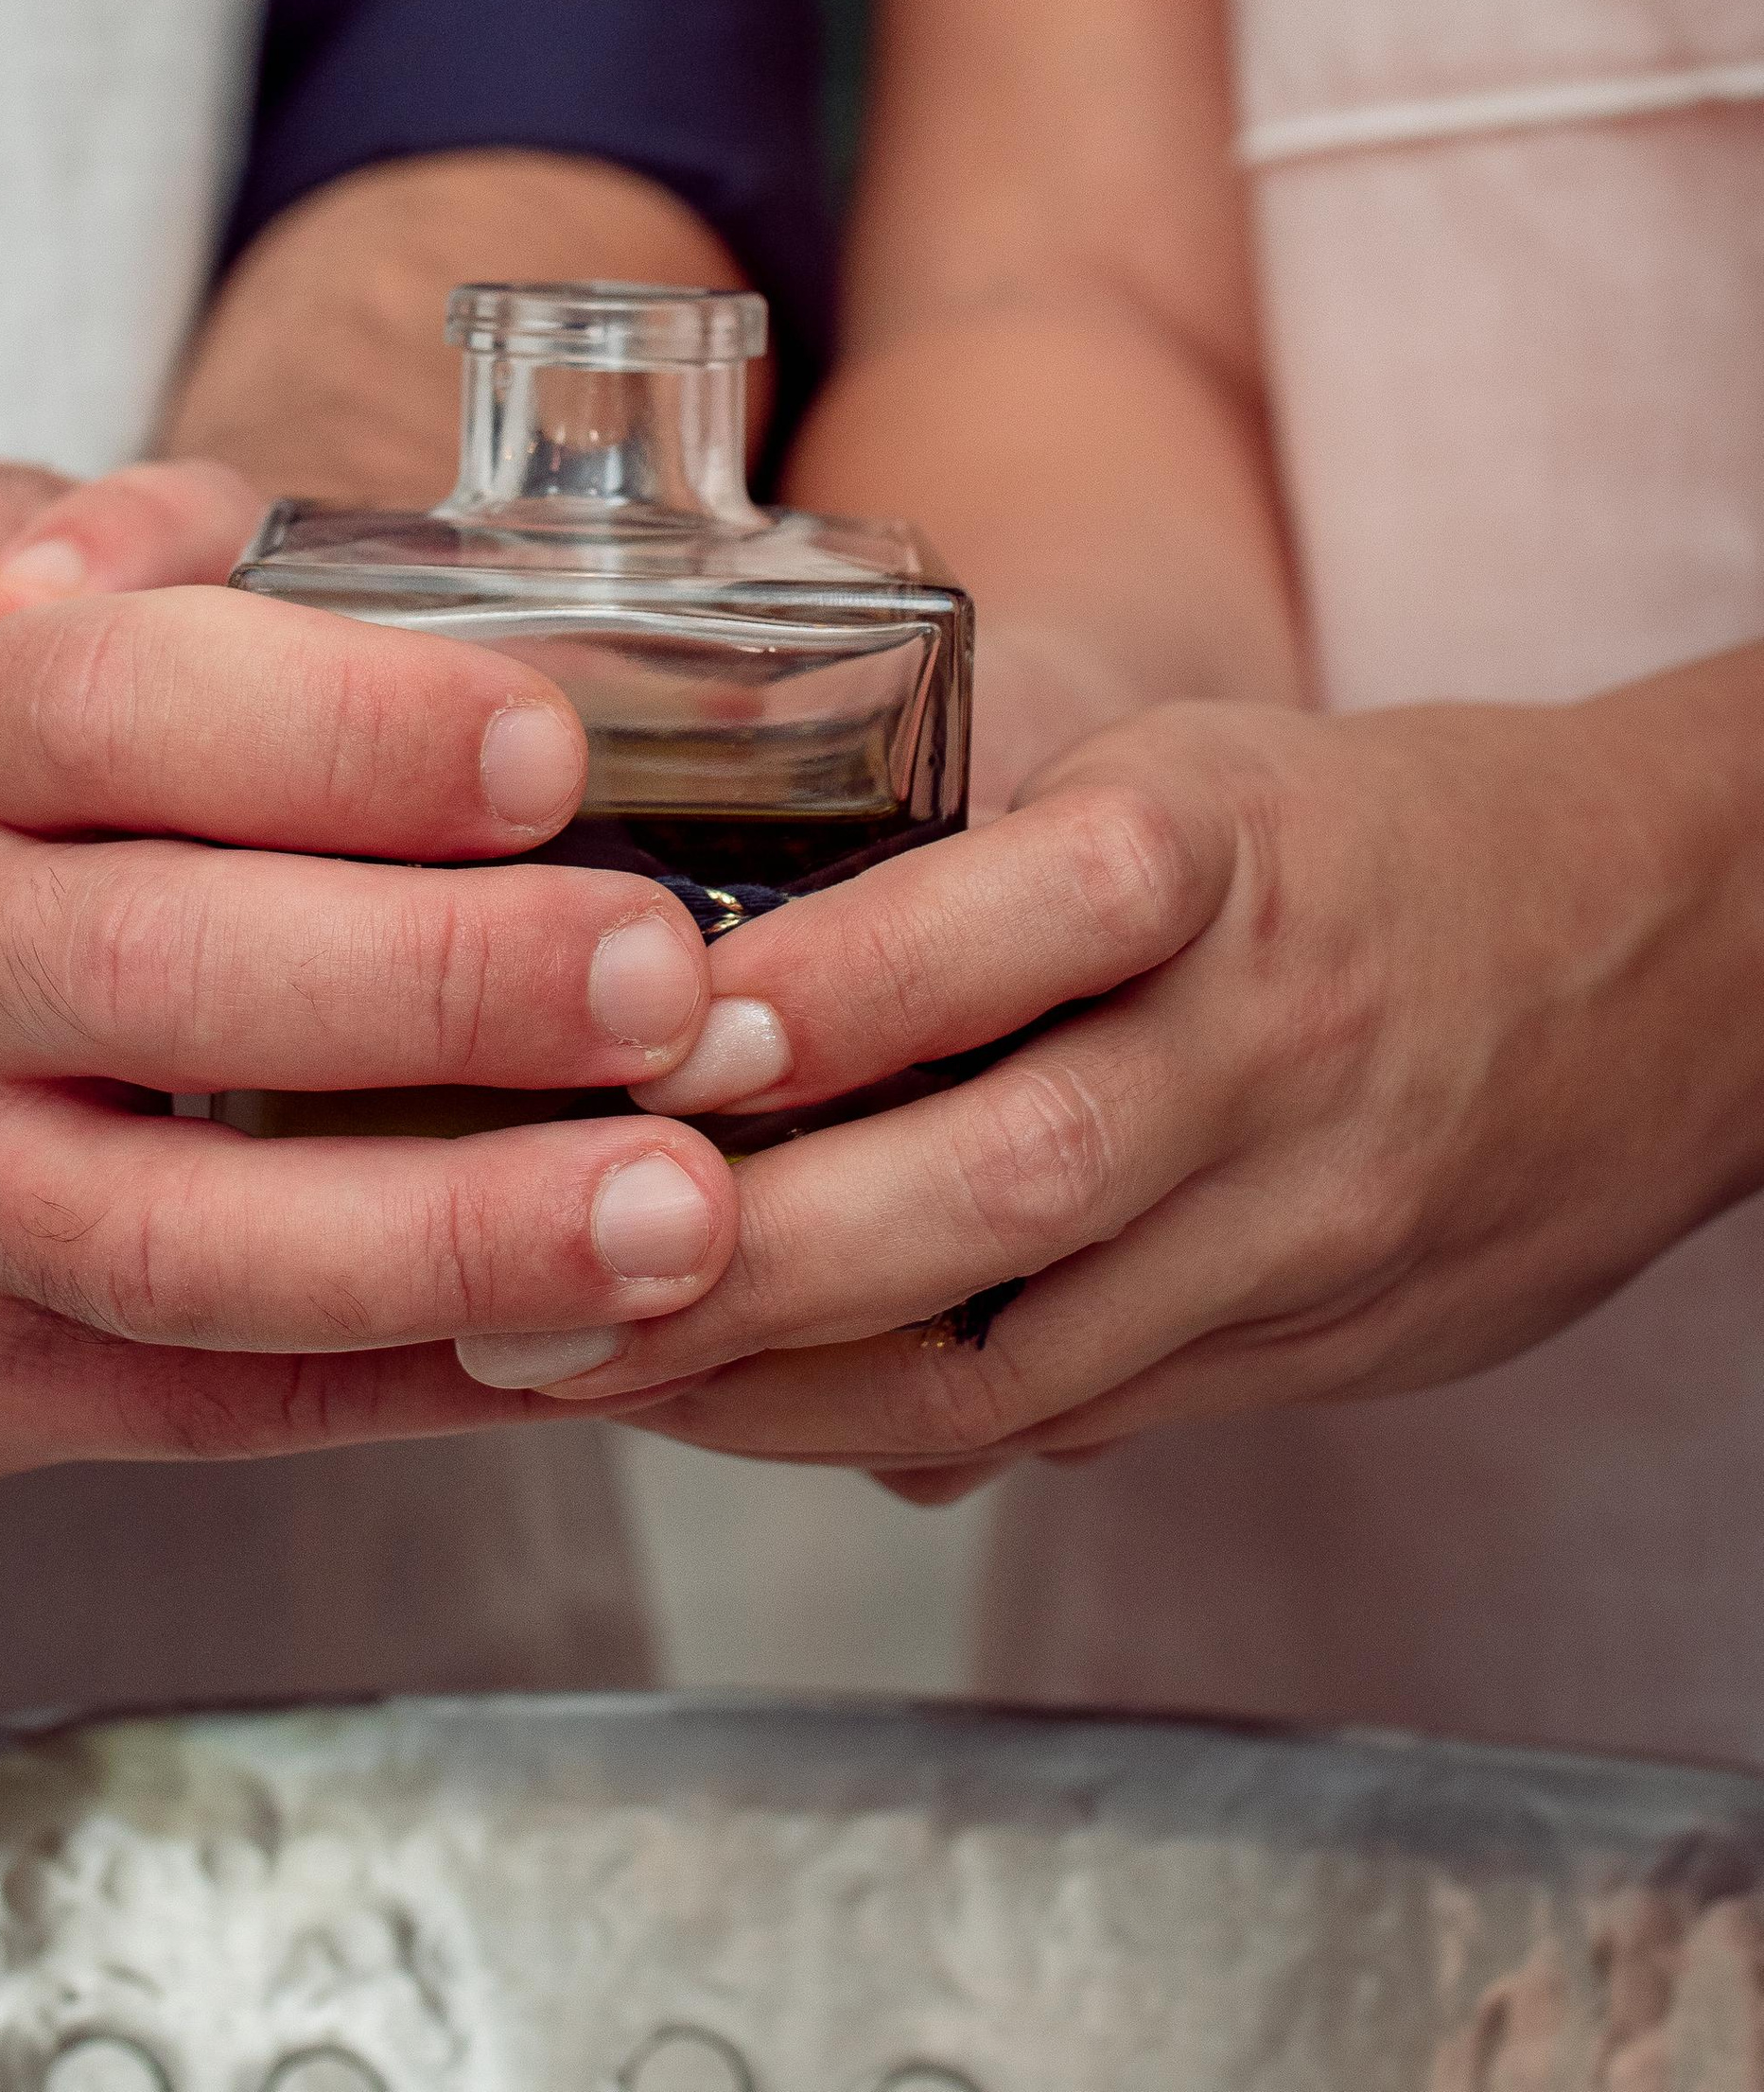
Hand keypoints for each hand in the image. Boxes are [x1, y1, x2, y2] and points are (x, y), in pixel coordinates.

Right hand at [0, 589, 735, 1487]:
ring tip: (686, 1213)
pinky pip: (200, 1394)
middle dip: (434, 977)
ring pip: (182, 1236)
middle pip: (166, 966)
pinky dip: (404, 1376)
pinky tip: (594, 1346)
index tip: (548, 744)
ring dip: (453, 1230)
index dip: (337, 721)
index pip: (120, 702)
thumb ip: (174, 640)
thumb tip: (505, 632)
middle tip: (664, 974)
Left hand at [453, 669, 1763, 1485]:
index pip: (1028, 913)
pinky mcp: (1321, 1343)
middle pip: (1016, 1174)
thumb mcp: (1185, 770)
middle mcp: (1272, 1039)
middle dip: (760, 1250)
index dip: (834, 988)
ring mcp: (1306, 1215)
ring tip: (589, 1371)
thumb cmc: (1357, 836)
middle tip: (542, 1268)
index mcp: (1229, 845)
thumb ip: (981, 861)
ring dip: (787, 1381)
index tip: (654, 1035)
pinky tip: (757, 1411)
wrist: (1667, 957)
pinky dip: (902, 1424)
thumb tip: (715, 983)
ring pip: (1032, 1343)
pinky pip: (1085, 1413)